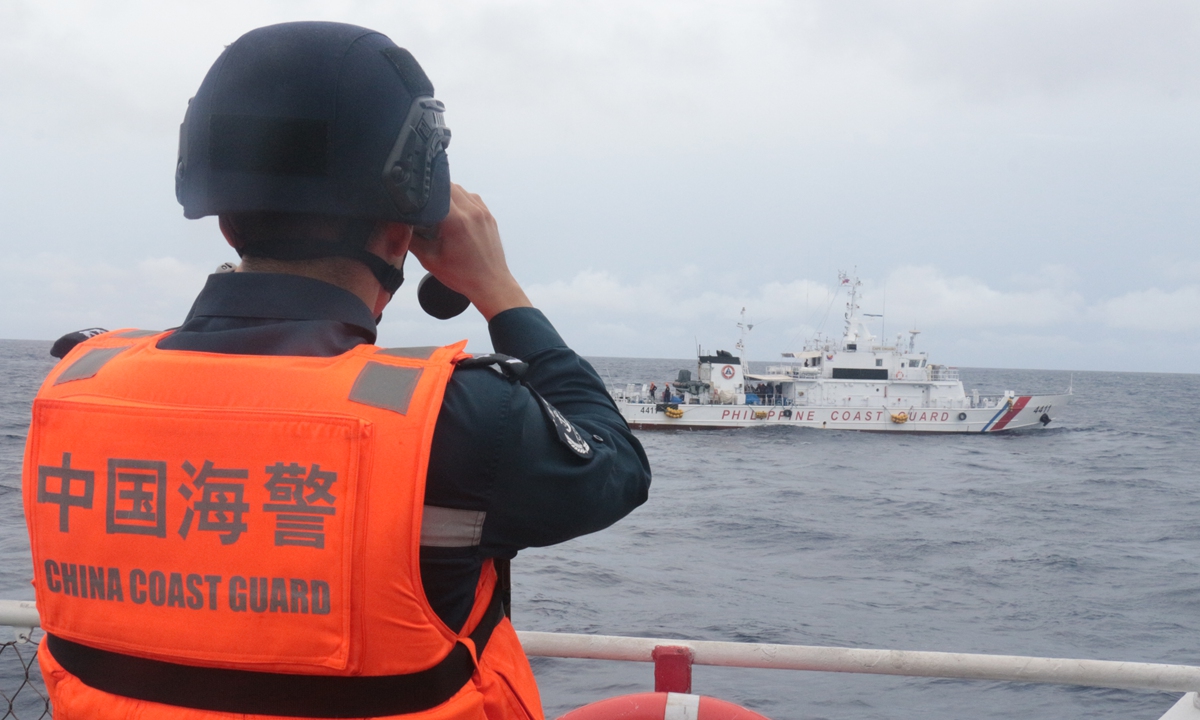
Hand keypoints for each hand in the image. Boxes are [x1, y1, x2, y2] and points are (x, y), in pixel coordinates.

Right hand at [409, 184, 531, 320]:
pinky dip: (461, 201)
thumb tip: (399, 224)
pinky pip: (472, 198)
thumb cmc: (463, 276)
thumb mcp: (429, 259)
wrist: (491, 284)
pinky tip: (454, 216)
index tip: (414, 199)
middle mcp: (472, 211)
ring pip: (460, 189)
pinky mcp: (489, 216)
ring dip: (447, 195)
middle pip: (448, 185)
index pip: (435, 190)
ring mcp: (483, 212)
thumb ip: (412, 239)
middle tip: (424, 206)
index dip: (422, 193)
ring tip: (438, 211)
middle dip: (433, 192)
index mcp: (456, 220)